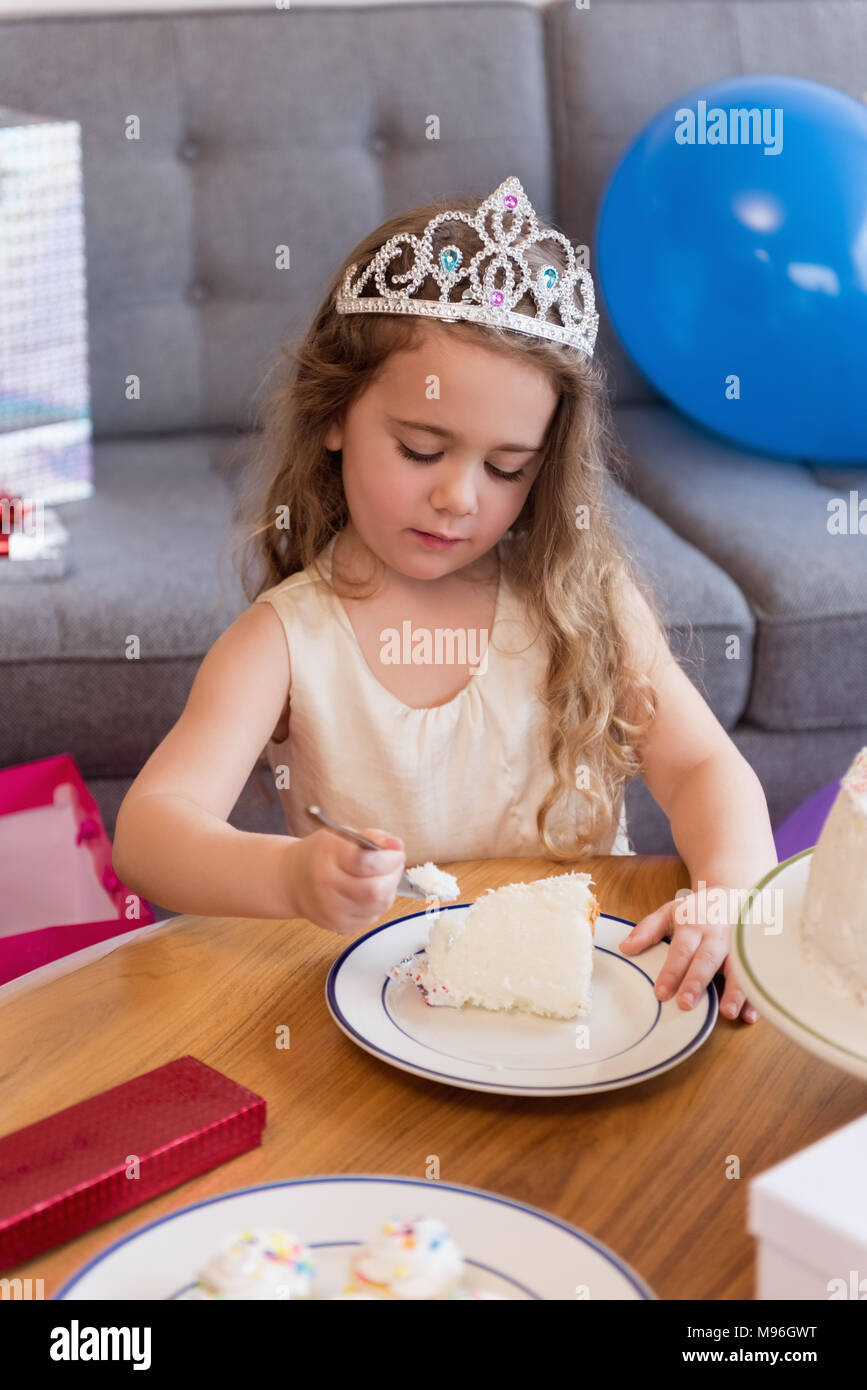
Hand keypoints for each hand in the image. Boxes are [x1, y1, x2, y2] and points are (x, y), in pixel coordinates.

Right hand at [291, 826, 405, 935]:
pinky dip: (378, 903)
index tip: (396, 851)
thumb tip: (397, 846)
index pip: (366, 863)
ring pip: (379, 905)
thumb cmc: (321, 855)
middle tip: (392, 864)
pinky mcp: (340, 926)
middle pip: (375, 890)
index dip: (389, 858)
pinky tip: (367, 892)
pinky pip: (373, 916)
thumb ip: (372, 837)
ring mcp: (332, 911)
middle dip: (393, 875)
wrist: (293, 880)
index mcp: (326, 857)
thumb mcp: (342, 835)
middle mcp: (326, 887)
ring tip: (380, 876)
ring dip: (389, 889)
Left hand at [618, 890, 759, 1023]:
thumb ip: (648, 929)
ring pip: (738, 968)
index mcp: (694, 925)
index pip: (681, 950)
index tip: (660, 993)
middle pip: (707, 959)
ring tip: (728, 1012)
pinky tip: (752, 1014)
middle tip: (685, 1004)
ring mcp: (740, 945)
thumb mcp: (670, 911)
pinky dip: (756, 995)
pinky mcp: (757, 954)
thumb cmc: (698, 909)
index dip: (671, 972)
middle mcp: (718, 935)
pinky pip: (758, 975)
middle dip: (697, 982)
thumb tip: (625, 948)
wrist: (736, 893)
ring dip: (734, 990)